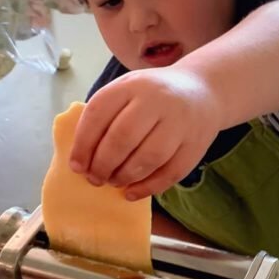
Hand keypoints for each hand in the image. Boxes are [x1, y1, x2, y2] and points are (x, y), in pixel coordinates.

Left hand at [70, 68, 220, 198]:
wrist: (202, 90)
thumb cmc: (153, 96)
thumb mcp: (127, 91)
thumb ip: (105, 116)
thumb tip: (81, 158)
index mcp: (131, 85)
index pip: (99, 114)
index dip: (83, 144)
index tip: (77, 166)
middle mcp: (156, 101)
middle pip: (122, 137)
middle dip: (102, 164)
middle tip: (95, 178)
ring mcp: (179, 123)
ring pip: (148, 157)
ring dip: (124, 176)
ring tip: (113, 182)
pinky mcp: (195, 145)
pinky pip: (170, 173)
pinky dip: (147, 188)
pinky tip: (131, 193)